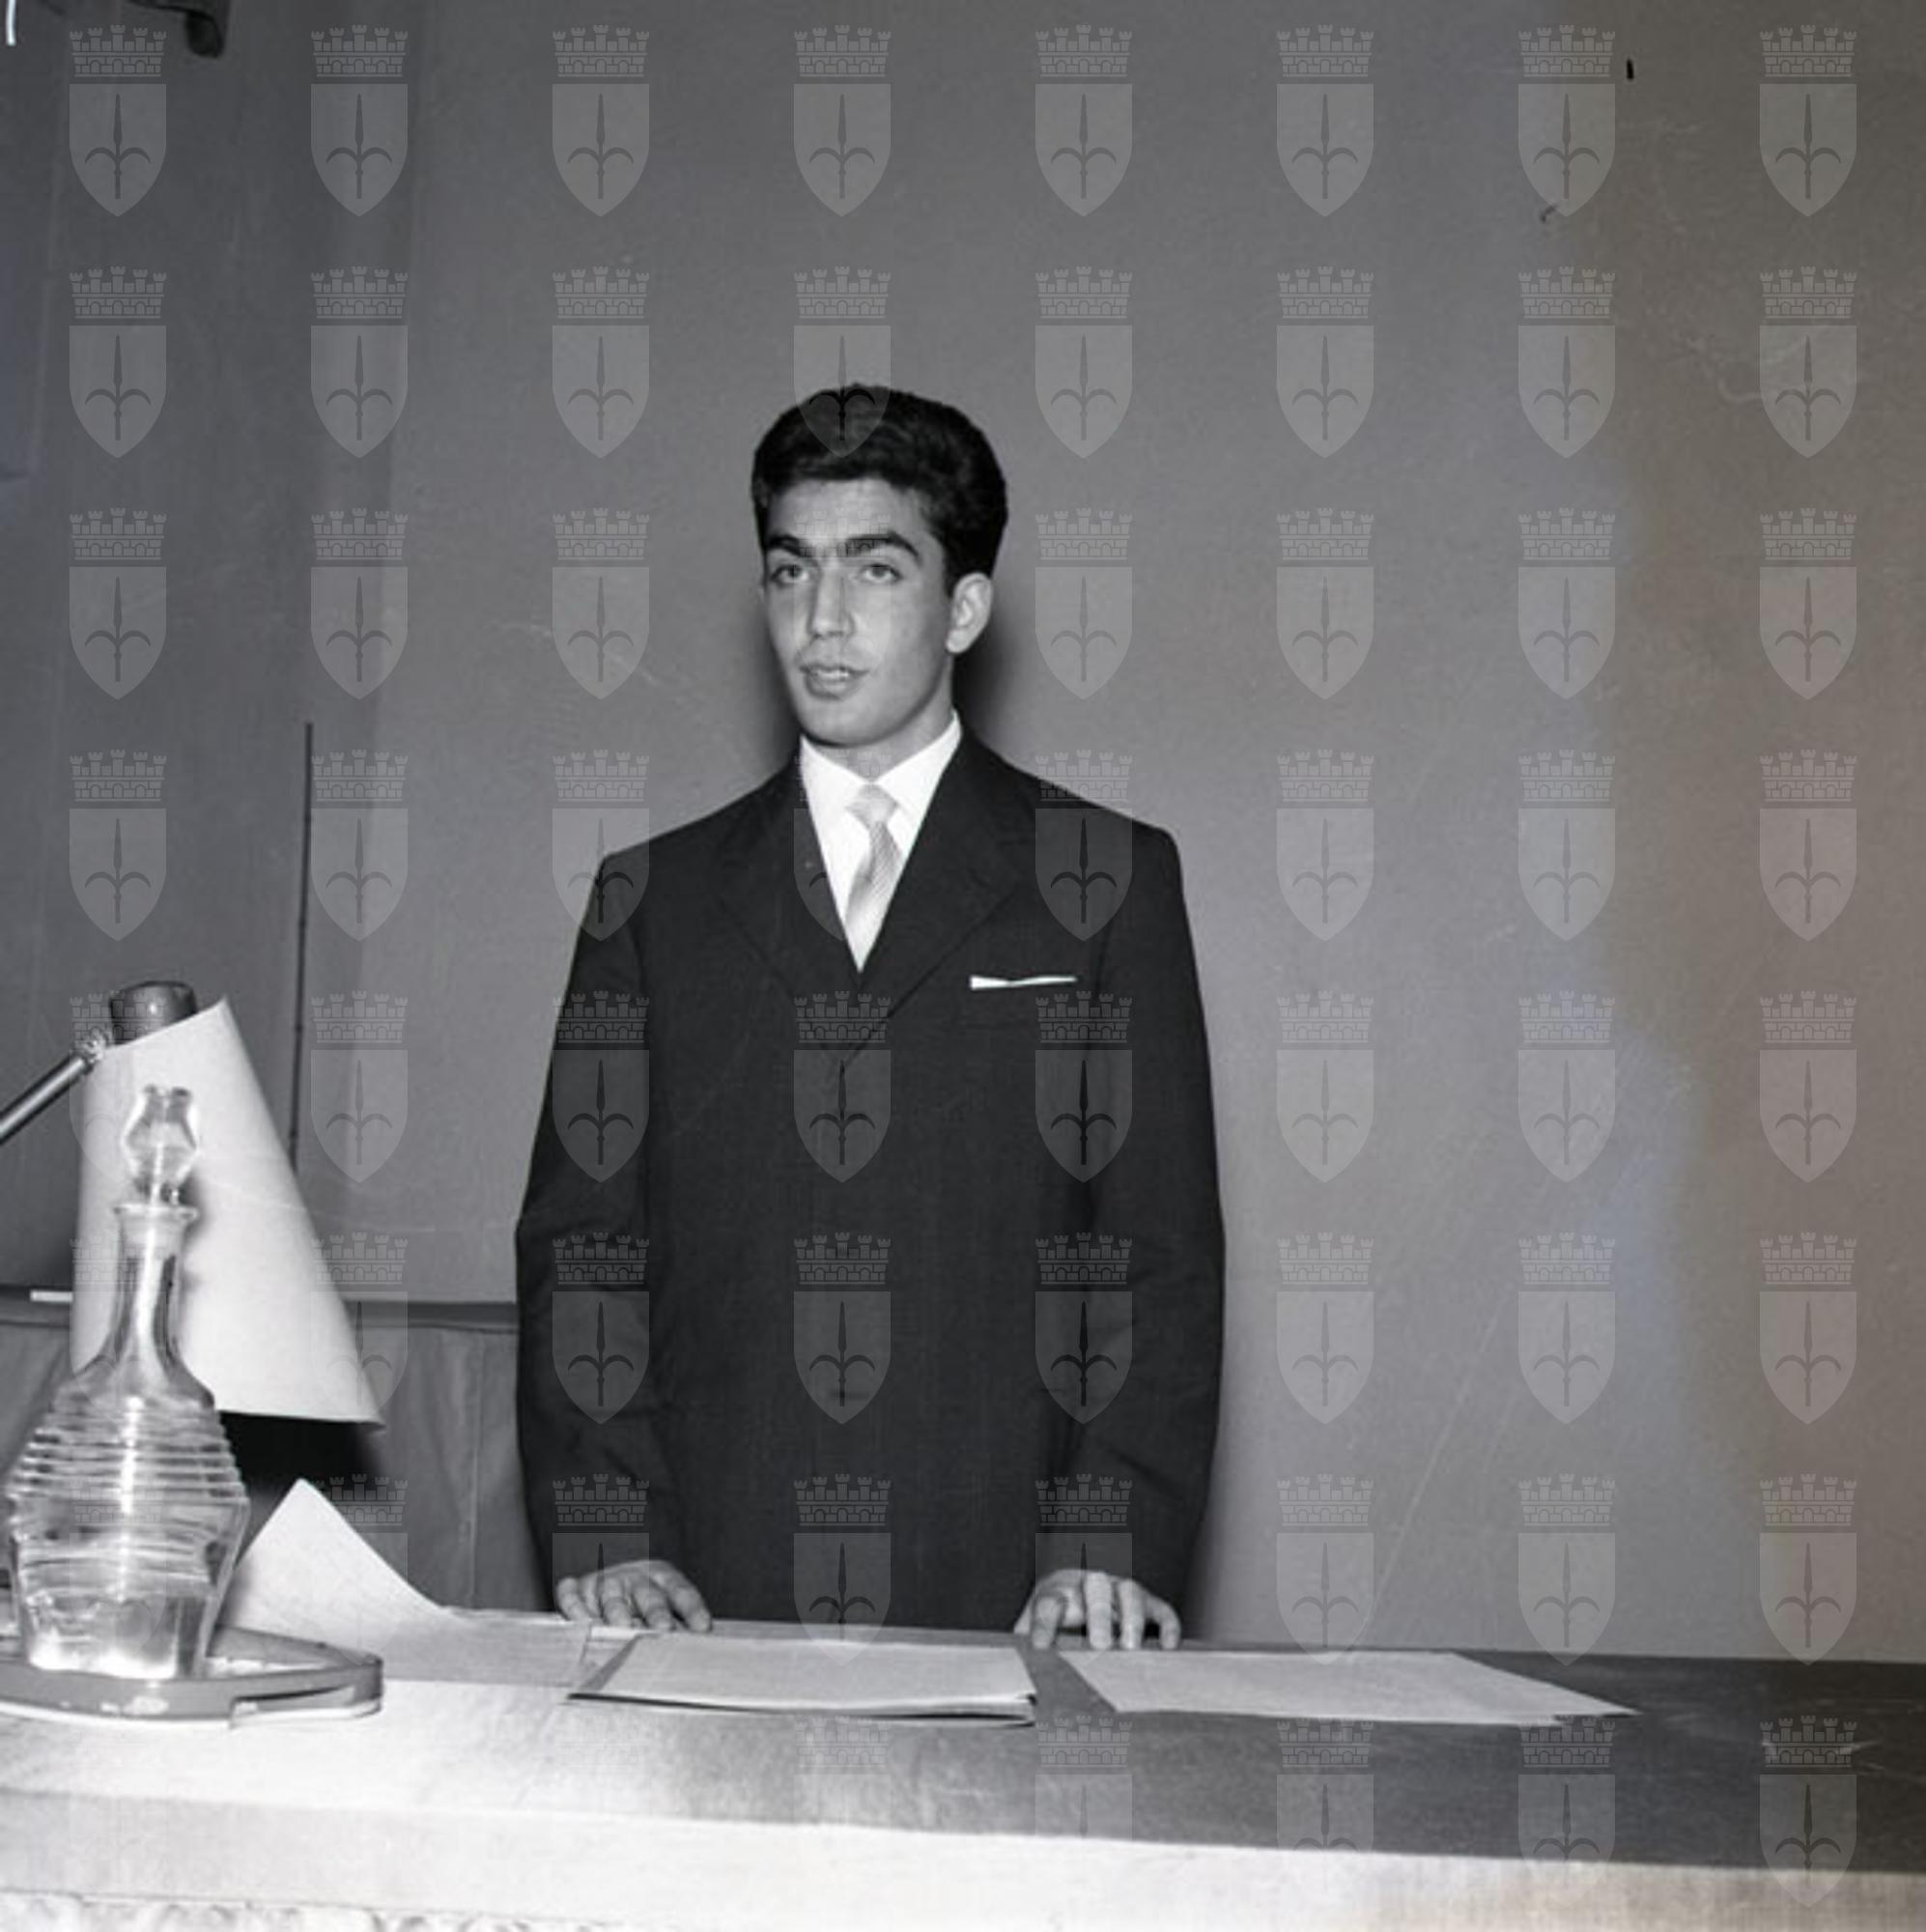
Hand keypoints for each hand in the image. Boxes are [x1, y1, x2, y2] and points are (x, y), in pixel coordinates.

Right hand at [555, 1558, 711, 1632]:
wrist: (606, 1572)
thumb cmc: (641, 1600)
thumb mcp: (663, 1604)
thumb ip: (677, 1623)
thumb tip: (697, 1649)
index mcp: (662, 1577)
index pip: (681, 1591)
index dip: (693, 1609)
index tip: (703, 1627)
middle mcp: (634, 1577)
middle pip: (648, 1594)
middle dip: (656, 1612)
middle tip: (664, 1628)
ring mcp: (605, 1582)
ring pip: (611, 1596)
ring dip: (617, 1612)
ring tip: (622, 1628)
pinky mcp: (577, 1589)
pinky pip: (572, 1595)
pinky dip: (575, 1608)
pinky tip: (581, 1622)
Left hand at [1015, 1569, 1180, 1650]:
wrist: (1078, 1617)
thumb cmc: (1053, 1634)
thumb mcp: (1034, 1641)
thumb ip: (1025, 1655)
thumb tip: (1014, 1681)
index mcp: (1056, 1592)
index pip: (1049, 1600)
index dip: (1044, 1623)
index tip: (1041, 1647)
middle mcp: (1089, 1585)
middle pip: (1095, 1586)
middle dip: (1098, 1614)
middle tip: (1100, 1645)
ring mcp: (1120, 1592)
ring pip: (1130, 1590)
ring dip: (1131, 1617)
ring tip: (1131, 1649)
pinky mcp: (1147, 1606)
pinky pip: (1161, 1610)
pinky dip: (1168, 1625)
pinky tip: (1168, 1647)